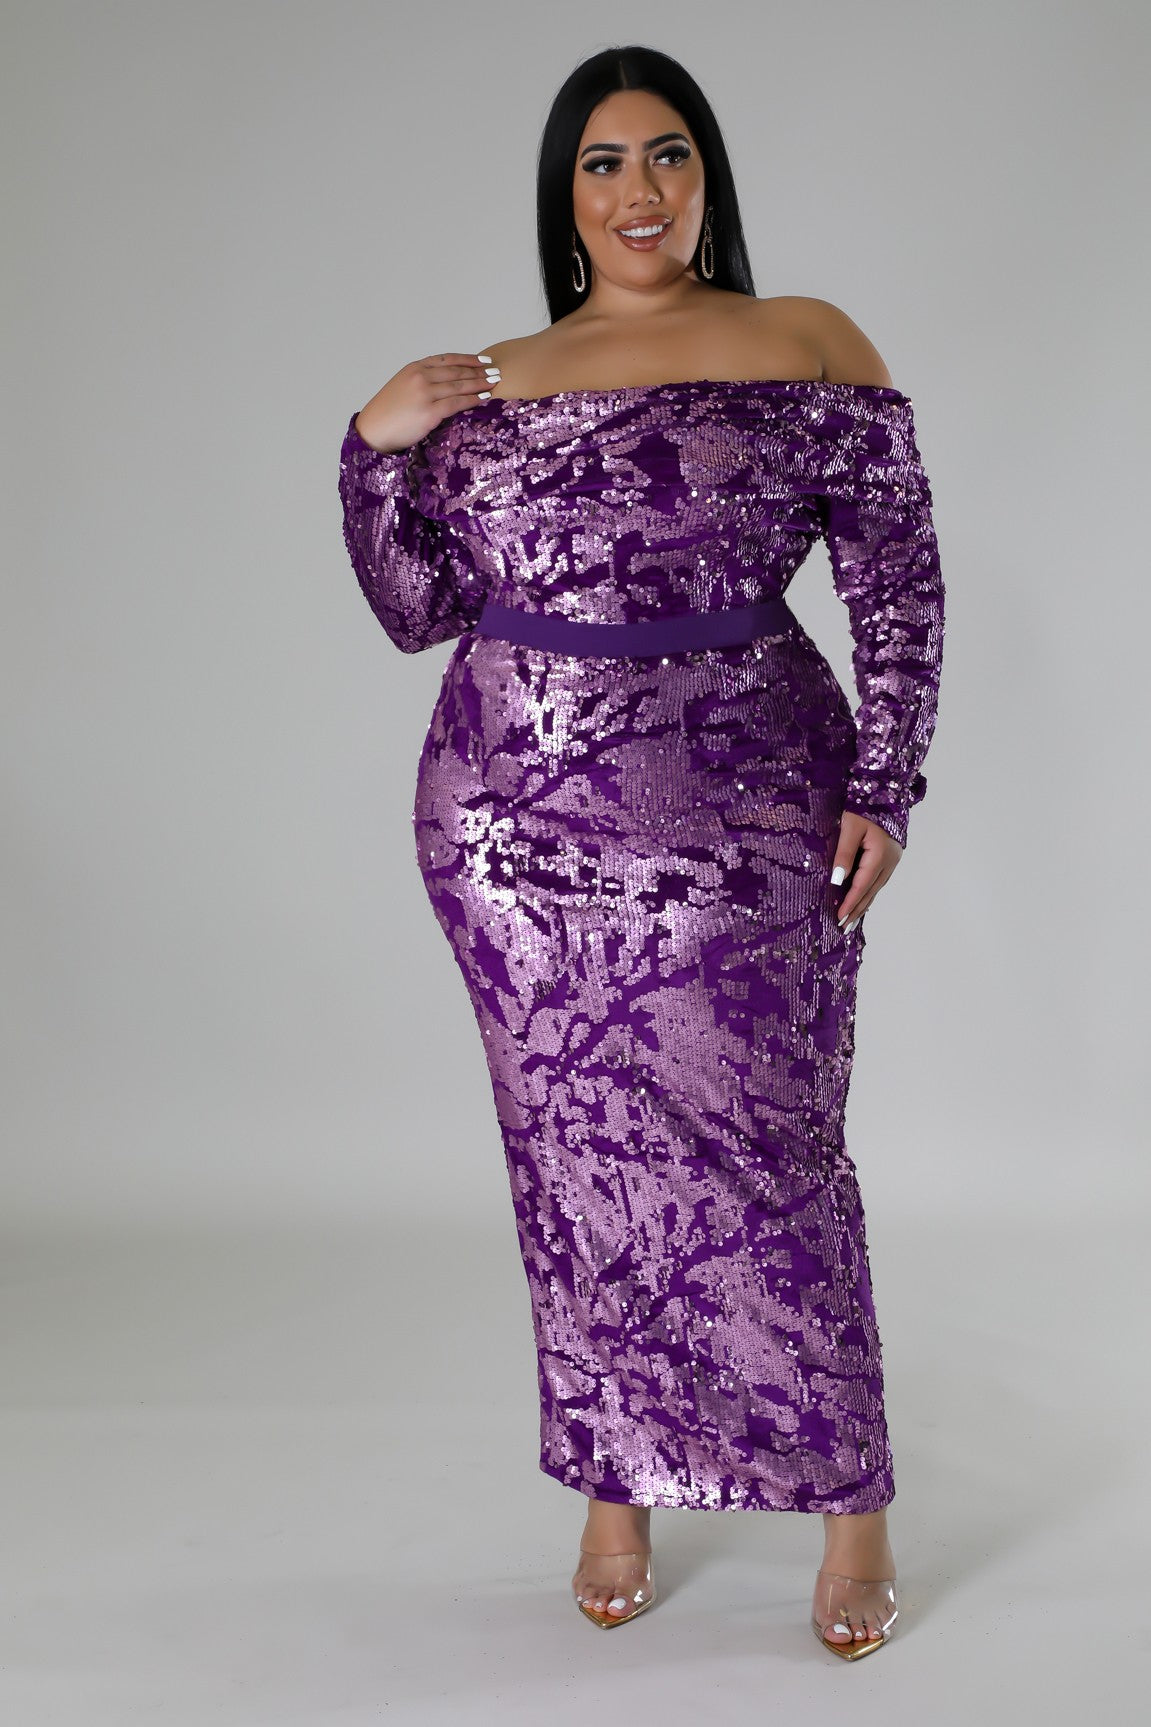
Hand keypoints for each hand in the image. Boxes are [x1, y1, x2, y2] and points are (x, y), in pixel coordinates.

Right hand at [353, 351, 499, 452]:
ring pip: (459, 385)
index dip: (468, 359)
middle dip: (479, 371)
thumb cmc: (388, 411)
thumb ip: (423, 380)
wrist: (374, 428)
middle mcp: (421, 376)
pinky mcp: (429, 411)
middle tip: (497, 371)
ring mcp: (425, 393)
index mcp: (415, 367)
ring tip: (495, 383)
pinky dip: (473, 400)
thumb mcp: (404, 386)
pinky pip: (457, 403)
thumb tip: (446, 382)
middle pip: (457, 371)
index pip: (447, 359)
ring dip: (480, 383)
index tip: (484, 360)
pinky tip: (484, 398)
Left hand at [829, 810, 902, 931]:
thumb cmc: (862, 808)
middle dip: (857, 910)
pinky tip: (862, 901)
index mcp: (879, 855)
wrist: (882, 792)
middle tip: (844, 928)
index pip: (861, 885)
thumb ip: (843, 853)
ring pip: (876, 888)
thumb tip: (837, 880)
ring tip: (851, 920)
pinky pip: (878, 880)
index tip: (839, 917)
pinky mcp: (890, 857)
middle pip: (871, 891)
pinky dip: (868, 892)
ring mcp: (892, 860)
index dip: (850, 903)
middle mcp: (889, 861)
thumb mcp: (849, 828)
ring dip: (864, 904)